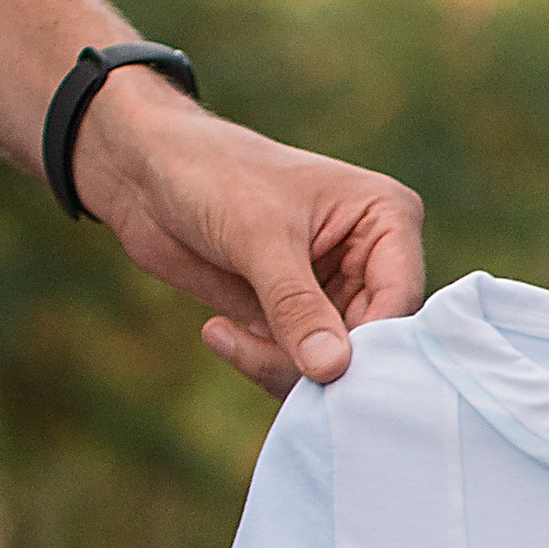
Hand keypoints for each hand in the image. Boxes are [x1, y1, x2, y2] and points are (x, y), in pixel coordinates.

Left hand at [71, 70, 425, 394]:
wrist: (146, 173)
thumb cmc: (211, 174)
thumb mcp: (260, 238)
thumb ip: (297, 306)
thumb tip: (332, 370)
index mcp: (387, 220)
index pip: (402, 301)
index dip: (370, 346)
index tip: (326, 374)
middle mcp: (372, 261)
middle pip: (372, 345)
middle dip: (320, 366)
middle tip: (261, 359)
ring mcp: (336, 294)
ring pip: (335, 366)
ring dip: (283, 369)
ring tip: (228, 336)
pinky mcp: (300, 320)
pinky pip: (299, 369)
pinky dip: (263, 365)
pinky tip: (220, 333)